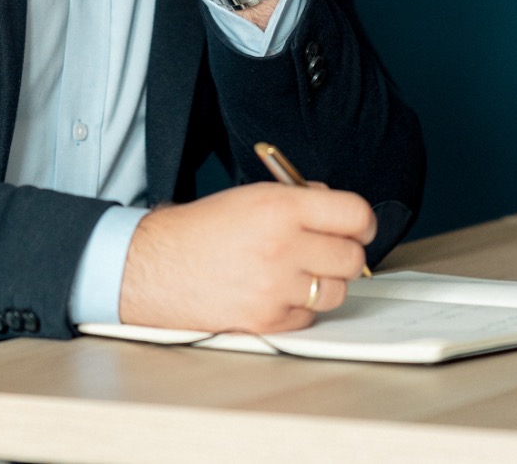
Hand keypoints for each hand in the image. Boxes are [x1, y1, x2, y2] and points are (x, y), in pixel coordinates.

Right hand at [116, 182, 376, 332]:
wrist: (154, 266)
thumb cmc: (201, 229)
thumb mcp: (252, 196)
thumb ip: (300, 200)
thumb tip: (339, 212)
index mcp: (281, 207)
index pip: (355, 214)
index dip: (362, 223)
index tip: (358, 229)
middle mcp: (283, 246)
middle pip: (352, 257)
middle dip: (344, 254)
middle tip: (326, 251)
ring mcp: (276, 287)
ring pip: (337, 291)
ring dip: (324, 283)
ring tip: (299, 273)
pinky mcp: (267, 319)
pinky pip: (309, 316)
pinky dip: (299, 307)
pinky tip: (275, 292)